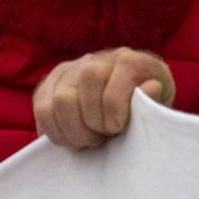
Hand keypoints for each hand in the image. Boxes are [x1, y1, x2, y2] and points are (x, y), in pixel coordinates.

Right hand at [32, 48, 173, 149]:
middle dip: (91, 123)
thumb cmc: (144, 111)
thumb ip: (153, 101)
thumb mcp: (157, 108)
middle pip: (83, 85)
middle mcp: (96, 59)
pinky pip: (42, 110)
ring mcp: (68, 70)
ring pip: (58, 101)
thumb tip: (151, 86)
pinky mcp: (48, 85)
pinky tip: (73, 138)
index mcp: (129, 60)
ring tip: (88, 139)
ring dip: (73, 131)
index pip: (112, 83)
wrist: (126, 107)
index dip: (114, 112)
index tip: (118, 129)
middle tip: (103, 137)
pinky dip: (56, 131)